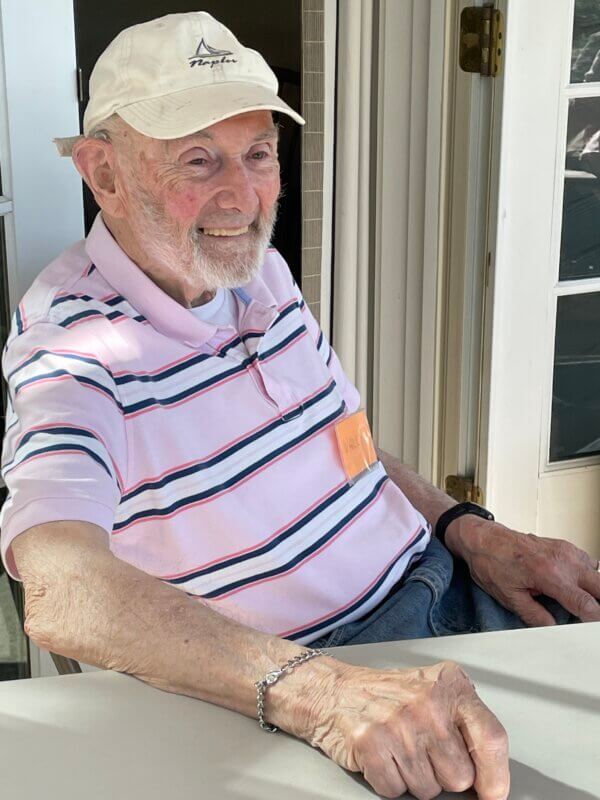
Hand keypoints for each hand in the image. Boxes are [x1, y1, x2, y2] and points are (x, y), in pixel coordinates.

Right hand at [303, 660, 508, 799]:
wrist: (334, 691)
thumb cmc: (388, 696)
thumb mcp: (434, 692)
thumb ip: (464, 724)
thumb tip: (492, 776)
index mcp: (450, 685)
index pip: (491, 738)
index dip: (496, 776)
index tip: (493, 794)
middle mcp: (427, 701)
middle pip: (459, 777)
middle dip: (443, 775)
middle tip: (423, 751)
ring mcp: (398, 722)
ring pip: (428, 790)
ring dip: (413, 779)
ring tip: (399, 750)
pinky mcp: (371, 743)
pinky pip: (395, 792)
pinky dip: (388, 781)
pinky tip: (382, 756)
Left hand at [446, 517, 599, 625]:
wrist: (483, 539)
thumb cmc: (492, 563)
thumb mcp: (509, 597)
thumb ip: (535, 616)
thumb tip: (552, 628)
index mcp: (549, 575)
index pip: (585, 602)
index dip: (594, 619)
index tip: (592, 627)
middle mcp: (562, 560)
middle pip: (599, 585)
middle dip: (598, 602)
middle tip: (589, 615)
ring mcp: (565, 550)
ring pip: (597, 573)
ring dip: (593, 588)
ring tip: (580, 600)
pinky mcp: (564, 545)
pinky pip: (587, 561)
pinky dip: (587, 574)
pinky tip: (575, 583)